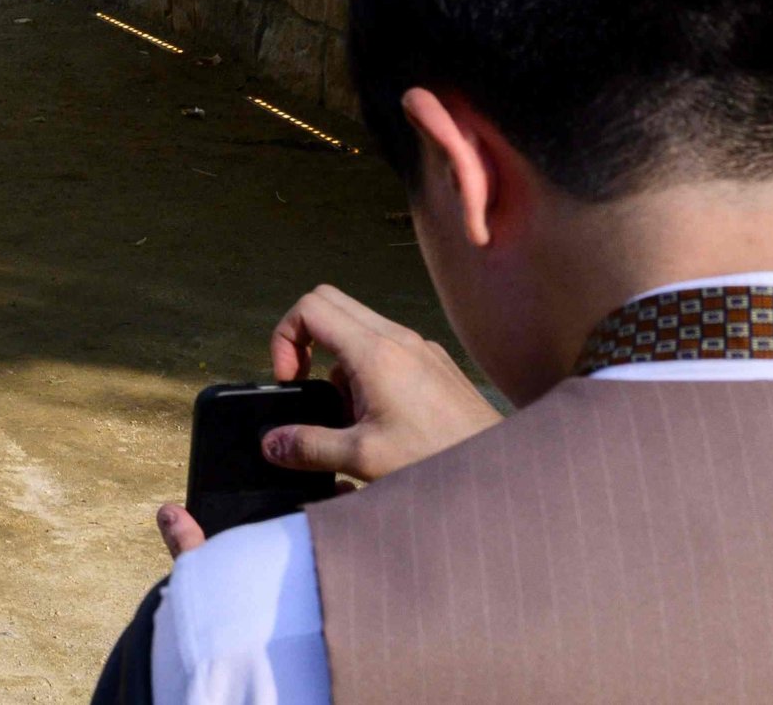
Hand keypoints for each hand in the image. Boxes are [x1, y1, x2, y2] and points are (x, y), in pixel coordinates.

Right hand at [150, 284, 495, 562]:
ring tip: (345, 411)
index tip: (291, 379)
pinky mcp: (434, 363)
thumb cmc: (436, 460)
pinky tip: (378, 416)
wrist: (501, 470)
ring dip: (336, 355)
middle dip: (305, 336)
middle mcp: (398, 337)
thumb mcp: (363, 459)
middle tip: (305, 382)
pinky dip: (365, 365)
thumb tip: (270, 443)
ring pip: (358, 323)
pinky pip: (385, 344)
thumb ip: (309, 446)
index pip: (310, 307)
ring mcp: (419, 347)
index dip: (285, 338)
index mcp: (375, 351)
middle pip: (330, 301)